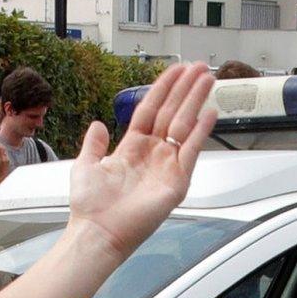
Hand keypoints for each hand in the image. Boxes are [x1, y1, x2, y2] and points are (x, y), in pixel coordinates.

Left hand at [67, 62, 217, 258]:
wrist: (97, 231)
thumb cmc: (90, 205)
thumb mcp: (86, 165)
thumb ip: (94, 144)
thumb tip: (98, 124)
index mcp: (132, 148)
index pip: (151, 109)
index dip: (163, 89)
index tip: (176, 71)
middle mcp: (152, 154)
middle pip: (172, 112)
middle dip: (186, 88)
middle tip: (200, 67)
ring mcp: (166, 166)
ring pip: (184, 125)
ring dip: (196, 100)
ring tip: (208, 79)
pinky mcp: (176, 181)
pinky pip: (191, 151)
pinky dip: (202, 132)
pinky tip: (210, 112)